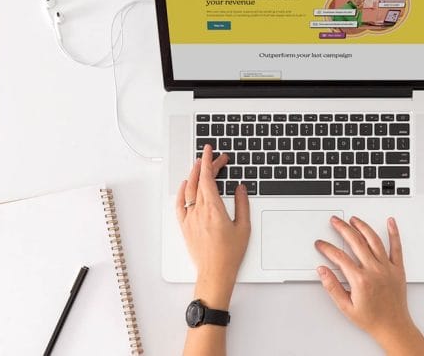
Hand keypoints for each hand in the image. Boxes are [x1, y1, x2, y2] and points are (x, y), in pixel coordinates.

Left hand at [176, 145, 250, 308]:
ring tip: (200, 165)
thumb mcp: (244, 227)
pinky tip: (185, 185)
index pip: (208, 178)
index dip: (209, 162)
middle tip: (215, 158)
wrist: (214, 272)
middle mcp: (199, 212)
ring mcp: (190, 218)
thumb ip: (242, 204)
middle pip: (199, 181)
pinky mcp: (185, 226)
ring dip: (194, 175)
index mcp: (214, 209)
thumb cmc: (229, 254)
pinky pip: (180, 204)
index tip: (211, 151)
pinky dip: (182, 191)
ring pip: (189, 190)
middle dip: (206, 166)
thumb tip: (240, 188)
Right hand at [315, 216, 423, 354]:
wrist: (393, 327)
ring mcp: (387, 268)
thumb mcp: (346, 307)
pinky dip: (394, 233)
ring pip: (374, 240)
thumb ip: (332, 287)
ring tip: (354, 219)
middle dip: (343, 228)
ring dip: (363, 227)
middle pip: (356, 242)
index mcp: (360, 280)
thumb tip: (322, 271)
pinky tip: (390, 222)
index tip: (321, 244)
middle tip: (335, 221)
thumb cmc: (371, 319)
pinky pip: (396, 247)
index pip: (339, 257)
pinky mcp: (398, 269)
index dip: (327, 248)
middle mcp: (374, 270)